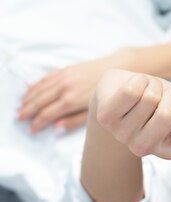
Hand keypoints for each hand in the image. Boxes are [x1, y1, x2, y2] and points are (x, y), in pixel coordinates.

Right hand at [18, 49, 132, 133]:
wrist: (118, 69)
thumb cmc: (110, 94)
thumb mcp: (95, 112)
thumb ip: (75, 121)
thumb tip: (56, 129)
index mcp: (70, 100)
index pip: (47, 114)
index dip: (37, 123)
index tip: (31, 130)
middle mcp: (64, 88)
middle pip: (39, 102)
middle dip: (27, 111)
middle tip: (19, 119)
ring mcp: (63, 77)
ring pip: (39, 89)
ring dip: (28, 99)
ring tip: (21, 107)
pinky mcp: (65, 70)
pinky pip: (45, 78)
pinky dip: (35, 85)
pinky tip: (29, 91)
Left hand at [93, 69, 170, 160]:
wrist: (116, 95)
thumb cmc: (153, 102)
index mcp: (168, 150)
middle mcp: (145, 148)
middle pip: (168, 116)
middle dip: (170, 95)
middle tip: (164, 93)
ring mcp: (124, 136)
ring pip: (150, 99)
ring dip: (153, 85)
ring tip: (147, 89)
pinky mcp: (106, 119)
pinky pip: (131, 92)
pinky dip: (139, 80)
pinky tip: (135, 85)